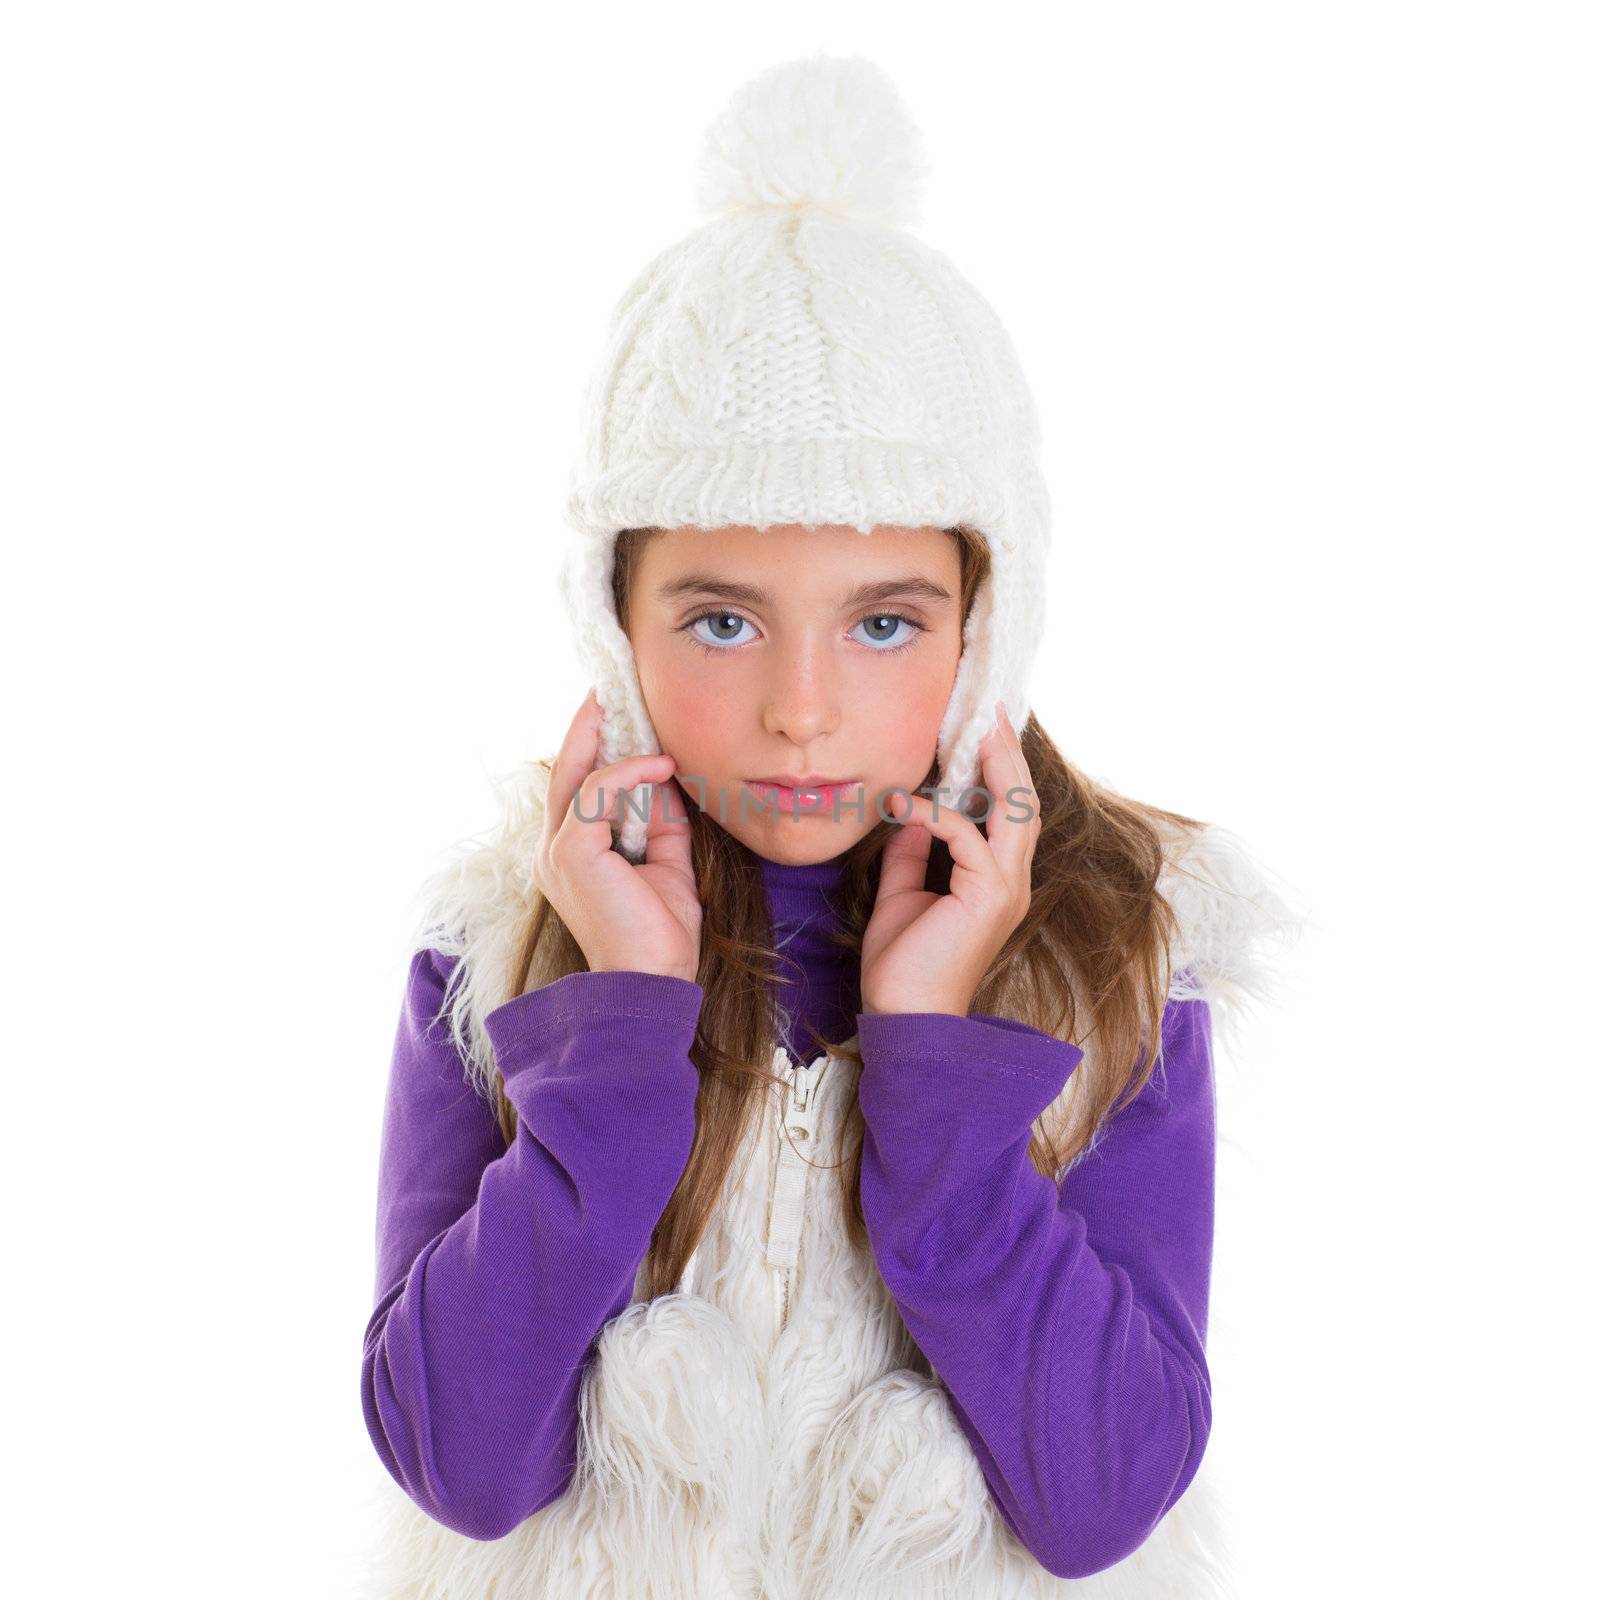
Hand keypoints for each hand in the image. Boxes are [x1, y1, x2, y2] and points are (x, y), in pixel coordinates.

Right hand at [530, 689, 701, 985]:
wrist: (650, 983)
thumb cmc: (657, 935)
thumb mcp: (667, 866)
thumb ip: (661, 824)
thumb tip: (667, 782)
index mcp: (572, 854)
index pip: (577, 788)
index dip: (593, 748)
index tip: (617, 715)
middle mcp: (554, 848)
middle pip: (566, 771)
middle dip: (587, 727)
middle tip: (608, 689)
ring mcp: (558, 850)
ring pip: (579, 774)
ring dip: (616, 743)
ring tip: (646, 722)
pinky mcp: (571, 851)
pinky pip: (598, 791)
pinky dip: (629, 772)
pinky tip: (662, 767)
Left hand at [860, 701, 1041, 1016]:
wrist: (904, 1016)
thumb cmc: (903, 965)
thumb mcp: (901, 893)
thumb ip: (910, 853)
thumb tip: (907, 813)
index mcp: (996, 881)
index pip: (1009, 815)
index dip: (1001, 771)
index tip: (984, 730)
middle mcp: (1011, 882)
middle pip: (1023, 805)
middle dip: (1008, 756)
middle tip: (990, 714)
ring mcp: (1006, 890)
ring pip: (1015, 812)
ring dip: (996, 767)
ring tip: (980, 729)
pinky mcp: (989, 897)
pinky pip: (967, 837)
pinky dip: (935, 814)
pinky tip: (904, 804)